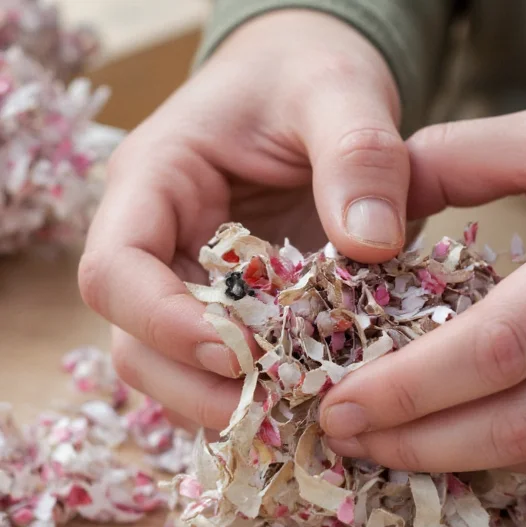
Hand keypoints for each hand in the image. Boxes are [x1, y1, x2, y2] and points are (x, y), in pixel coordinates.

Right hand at [78, 10, 411, 430]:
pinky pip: (226, 365)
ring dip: (229, 402)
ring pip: (175, 367)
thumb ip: (358, 154)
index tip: (235, 353)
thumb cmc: (307, 75)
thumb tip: (372, 244)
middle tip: (279, 408)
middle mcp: (160, 240)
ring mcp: (193, 278)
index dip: (161, 322)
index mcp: (155, 182)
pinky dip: (261, 393)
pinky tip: (312, 403)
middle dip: (196, 386)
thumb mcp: (337, 92)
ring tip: (302, 414)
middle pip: (134, 340)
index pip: (115, 269)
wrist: (310, 84)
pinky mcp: (233, 303)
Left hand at [322, 102, 525, 473]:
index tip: (341, 403)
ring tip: (392, 444)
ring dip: (461, 459)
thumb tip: (377, 205)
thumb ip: (464, 156)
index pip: (496, 349)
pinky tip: (468, 439)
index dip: (409, 388)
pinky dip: (518, 456)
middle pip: (518, 423)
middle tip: (346, 436)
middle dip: (418, 442)